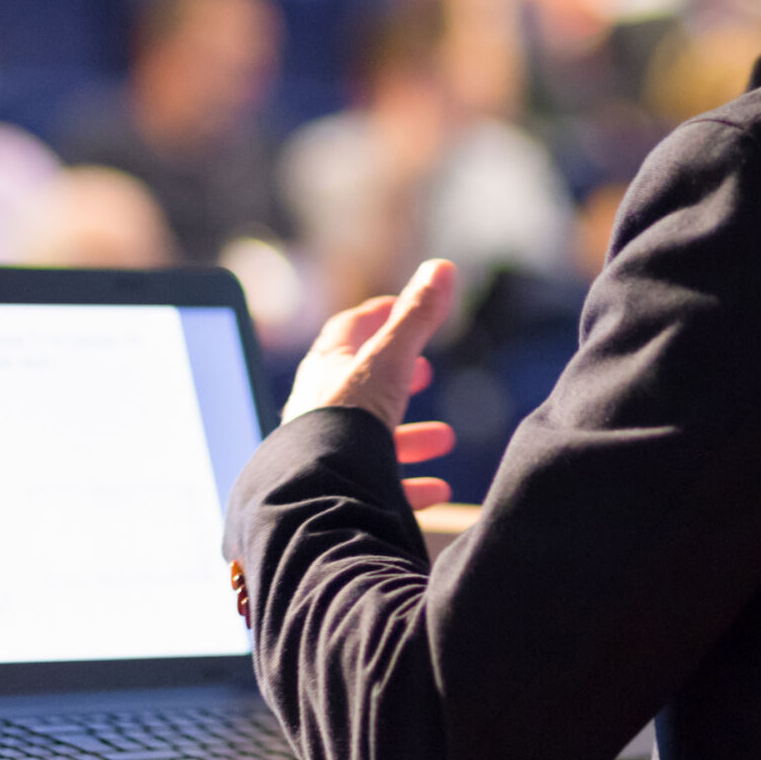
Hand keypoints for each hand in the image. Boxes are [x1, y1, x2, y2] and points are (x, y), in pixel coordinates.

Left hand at [283, 259, 460, 511]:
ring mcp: (327, 451)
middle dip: (400, 378)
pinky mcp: (340, 489)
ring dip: (410, 435)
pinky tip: (437, 490)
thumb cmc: (348, 419)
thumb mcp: (390, 359)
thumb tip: (442, 267)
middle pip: (362, 384)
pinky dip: (411, 483)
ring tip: (442, 438)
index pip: (348, 330)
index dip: (378, 316)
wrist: (318, 493)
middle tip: (426, 373)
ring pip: (371, 437)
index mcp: (326, 370)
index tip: (404, 310)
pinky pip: (377, 483)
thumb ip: (416, 316)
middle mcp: (320, 409)